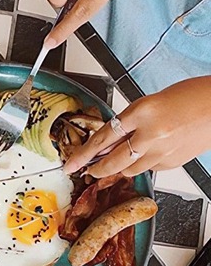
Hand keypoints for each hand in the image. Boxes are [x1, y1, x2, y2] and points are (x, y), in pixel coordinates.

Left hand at [64, 77, 210, 177]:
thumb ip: (130, 120)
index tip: (71, 163)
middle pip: (112, 161)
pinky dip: (142, 165)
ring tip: (114, 163)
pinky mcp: (173, 162)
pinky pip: (149, 169)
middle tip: (87, 171)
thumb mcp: (151, 101)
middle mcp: (151, 133)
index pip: (103, 137)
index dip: (83, 154)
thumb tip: (109, 138)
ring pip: (129, 170)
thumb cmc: (193, 95)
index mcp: (142, 110)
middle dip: (95, 169)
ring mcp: (163, 151)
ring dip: (118, 169)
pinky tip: (144, 157)